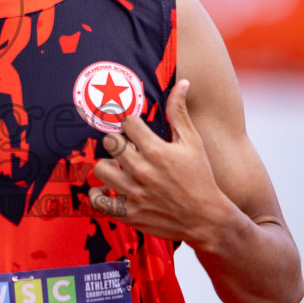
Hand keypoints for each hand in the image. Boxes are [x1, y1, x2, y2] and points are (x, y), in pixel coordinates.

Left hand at [87, 81, 234, 247]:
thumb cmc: (200, 177)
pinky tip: (109, 188)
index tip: (135, 129)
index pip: (127, 123)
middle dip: (117, 141)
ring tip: (119, 167)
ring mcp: (133, 193)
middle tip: (126, 147)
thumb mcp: (193, 143)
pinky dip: (99, 193)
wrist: (206, 219)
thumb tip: (181, 83)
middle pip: (109, 142)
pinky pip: (97, 200)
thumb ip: (180, 113)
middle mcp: (142, 171)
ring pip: (100, 168)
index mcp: (156, 151)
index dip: (131, 123)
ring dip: (108, 165)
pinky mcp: (128, 213)